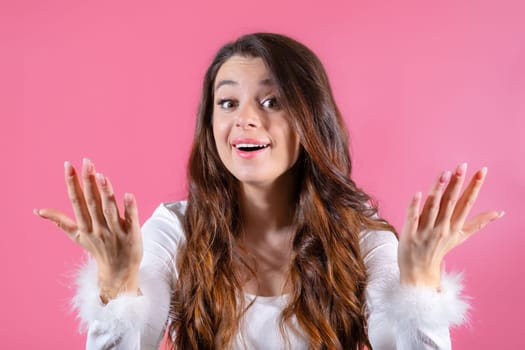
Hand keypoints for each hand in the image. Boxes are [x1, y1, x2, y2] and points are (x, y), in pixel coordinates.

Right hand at [35, 158, 142, 300]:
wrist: (118, 272)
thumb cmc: (98, 249)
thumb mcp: (77, 236)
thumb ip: (60, 221)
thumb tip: (38, 210)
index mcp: (85, 226)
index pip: (77, 201)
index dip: (72, 183)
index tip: (68, 165)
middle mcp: (98, 228)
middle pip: (92, 202)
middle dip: (88, 182)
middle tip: (86, 162)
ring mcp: (115, 232)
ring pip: (109, 210)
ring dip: (106, 193)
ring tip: (101, 175)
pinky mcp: (131, 235)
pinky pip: (131, 219)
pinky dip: (130, 208)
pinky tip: (129, 194)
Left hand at [398, 163, 503, 288]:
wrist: (420, 271)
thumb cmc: (440, 249)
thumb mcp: (461, 237)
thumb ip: (478, 223)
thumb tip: (500, 213)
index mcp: (455, 226)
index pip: (466, 203)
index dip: (474, 187)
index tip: (482, 171)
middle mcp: (442, 227)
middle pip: (451, 202)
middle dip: (457, 184)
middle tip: (462, 166)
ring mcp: (426, 231)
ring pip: (433, 207)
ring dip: (438, 190)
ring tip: (444, 173)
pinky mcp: (410, 234)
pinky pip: (413, 217)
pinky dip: (415, 206)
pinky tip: (418, 193)